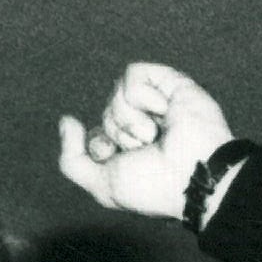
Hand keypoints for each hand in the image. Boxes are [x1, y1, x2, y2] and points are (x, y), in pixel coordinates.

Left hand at [55, 63, 233, 221]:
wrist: (194, 176)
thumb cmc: (154, 187)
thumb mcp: (103, 185)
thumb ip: (72, 160)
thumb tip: (67, 121)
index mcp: (131, 149)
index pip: (96, 134)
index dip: (100, 146)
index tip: (121, 160)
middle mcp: (144, 125)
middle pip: (106, 113)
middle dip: (119, 133)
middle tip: (147, 149)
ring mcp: (157, 103)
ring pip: (116, 92)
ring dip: (131, 119)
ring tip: (157, 135)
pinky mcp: (171, 83)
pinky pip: (133, 75)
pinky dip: (141, 96)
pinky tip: (164, 112)